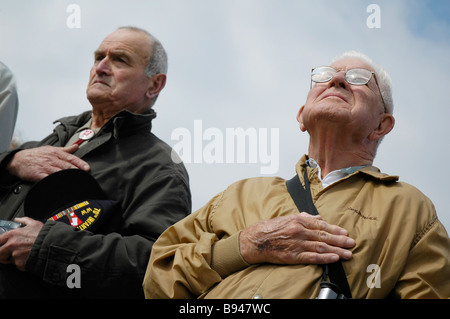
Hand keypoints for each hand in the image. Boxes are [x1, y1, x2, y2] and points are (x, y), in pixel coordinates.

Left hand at [0, 217, 42, 270]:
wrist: (53, 245)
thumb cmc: (44, 235)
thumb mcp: (34, 223)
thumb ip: (24, 220)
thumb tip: (18, 219)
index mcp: (12, 234)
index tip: (2, 245)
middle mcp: (11, 245)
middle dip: (2, 253)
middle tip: (8, 253)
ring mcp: (15, 255)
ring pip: (8, 260)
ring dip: (12, 258)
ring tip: (22, 255)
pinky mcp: (20, 264)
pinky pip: (18, 265)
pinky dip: (22, 263)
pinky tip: (28, 258)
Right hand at [7, 144, 89, 182]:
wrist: (18, 160)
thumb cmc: (36, 155)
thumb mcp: (50, 149)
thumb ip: (65, 149)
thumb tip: (76, 146)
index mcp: (55, 152)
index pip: (70, 158)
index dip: (80, 163)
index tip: (87, 168)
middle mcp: (51, 159)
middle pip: (66, 166)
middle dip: (76, 171)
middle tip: (85, 175)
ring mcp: (44, 167)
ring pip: (59, 172)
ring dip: (68, 177)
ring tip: (76, 181)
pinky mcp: (37, 175)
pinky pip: (48, 179)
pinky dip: (54, 181)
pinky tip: (60, 185)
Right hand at [239, 213, 355, 264]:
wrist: (255, 240)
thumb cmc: (270, 229)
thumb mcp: (287, 218)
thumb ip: (304, 217)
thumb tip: (318, 218)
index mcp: (299, 221)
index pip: (321, 225)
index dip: (335, 229)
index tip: (345, 233)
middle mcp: (300, 231)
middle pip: (324, 236)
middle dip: (340, 240)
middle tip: (352, 243)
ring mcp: (297, 244)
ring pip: (321, 247)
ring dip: (336, 251)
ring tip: (347, 253)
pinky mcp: (293, 256)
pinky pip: (312, 257)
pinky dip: (324, 258)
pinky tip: (334, 259)